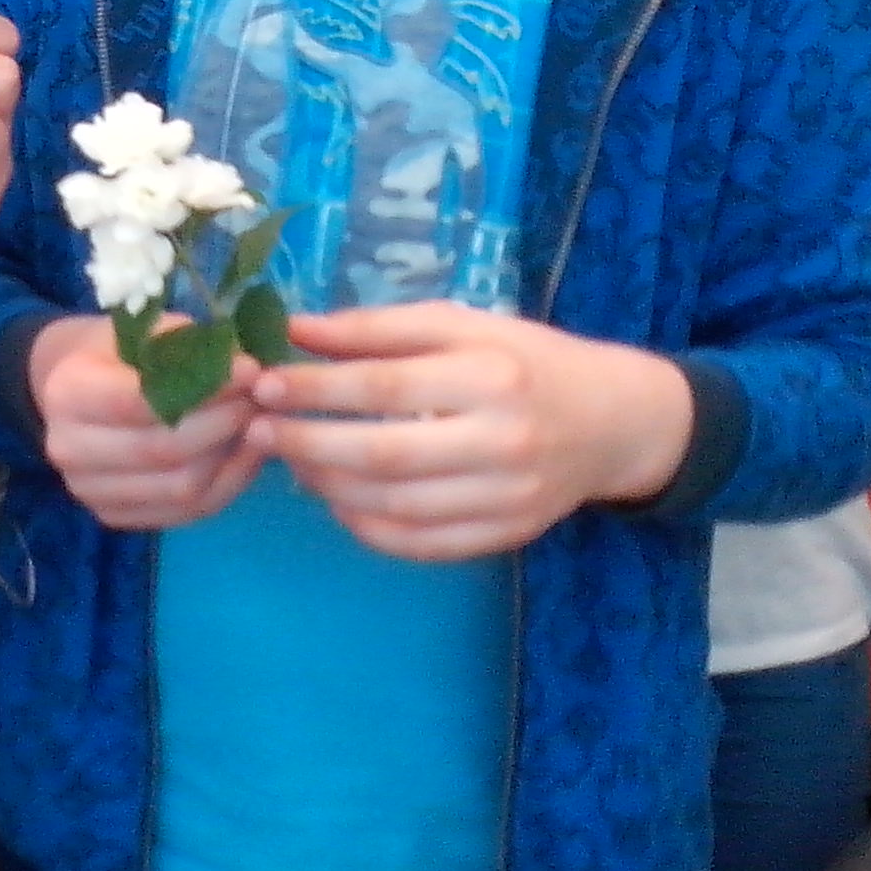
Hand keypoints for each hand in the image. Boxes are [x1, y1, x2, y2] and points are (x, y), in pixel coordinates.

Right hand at [31, 312, 263, 529]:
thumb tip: (246, 368)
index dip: (206, 388)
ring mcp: (88, 490)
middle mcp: (68, 448)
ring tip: (255, 423)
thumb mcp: (141, 327)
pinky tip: (246, 453)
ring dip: (230, 456)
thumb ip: (187, 345)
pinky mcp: (112, 515)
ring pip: (180, 488)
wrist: (70, 389)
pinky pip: (185, 512)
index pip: (143, 401)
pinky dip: (227, 484)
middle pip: (164, 450)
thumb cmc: (112, 350)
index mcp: (67, 392)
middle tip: (259, 398)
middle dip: (224, 423)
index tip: (249, 370)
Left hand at [245, 305, 692, 561]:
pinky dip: (368, 528)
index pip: (383, 388)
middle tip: (258, 431)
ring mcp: (506, 499)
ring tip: (292, 462)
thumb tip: (296, 330)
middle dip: (307, 445)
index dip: (315, 389)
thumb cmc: (525, 359)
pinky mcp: (506, 535)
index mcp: (491, 376)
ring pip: (395, 507)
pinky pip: (420, 544)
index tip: (263, 383)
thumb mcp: (462, 325)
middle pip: (383, 456)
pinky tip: (338, 500)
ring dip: (328, 487)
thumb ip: (379, 329)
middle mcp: (501, 442)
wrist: (612, 420)